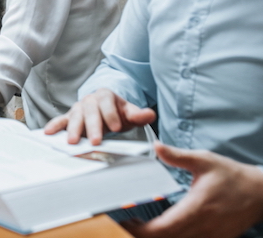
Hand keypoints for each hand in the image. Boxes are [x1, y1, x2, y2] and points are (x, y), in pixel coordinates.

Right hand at [43, 88, 156, 144]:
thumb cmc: (118, 113)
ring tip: (73, 142)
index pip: (106, 102)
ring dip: (73, 129)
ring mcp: (78, 109)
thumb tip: (149, 114)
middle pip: (90, 111)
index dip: (111, 114)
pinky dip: (55, 126)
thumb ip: (139, 114)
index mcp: (105, 96)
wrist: (105, 110)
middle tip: (96, 141)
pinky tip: (48, 133)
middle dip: (92, 126)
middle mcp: (89, 100)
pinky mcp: (69, 118)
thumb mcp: (130, 113)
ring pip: (75, 116)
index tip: (116, 127)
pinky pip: (61, 120)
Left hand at [123, 143, 262, 237]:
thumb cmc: (232, 176)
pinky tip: (163, 229)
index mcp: (197, 208)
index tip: (127, 222)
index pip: (164, 228)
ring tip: (141, 226)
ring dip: (158, 236)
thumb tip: (156, 147)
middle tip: (127, 223)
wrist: (260, 192)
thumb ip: (178, 156)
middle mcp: (204, 227)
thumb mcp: (204, 160)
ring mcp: (211, 236)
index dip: (142, 230)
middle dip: (143, 234)